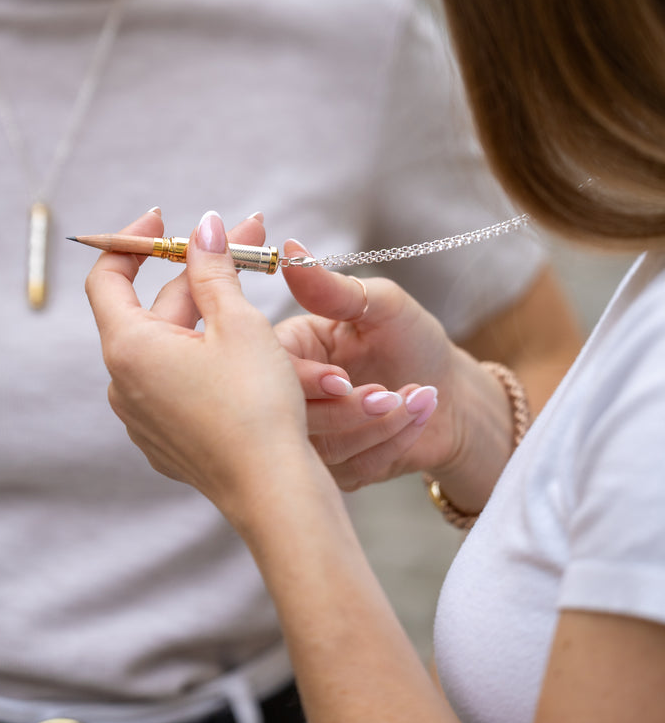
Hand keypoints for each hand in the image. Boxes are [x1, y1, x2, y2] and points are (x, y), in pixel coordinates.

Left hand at [87, 210, 354, 513]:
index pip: (107, 278)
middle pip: (152, 308)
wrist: (273, 492)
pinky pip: (178, 381)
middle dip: (198, 272)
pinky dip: (206, 353)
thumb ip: (213, 269)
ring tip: (255, 288)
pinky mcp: (167, 440)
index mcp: (128, 348)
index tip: (165, 220)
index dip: (133, 242)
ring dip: (208, 311)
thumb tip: (203, 228)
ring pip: (171, 345)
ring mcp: (143, 417)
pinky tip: (247, 344)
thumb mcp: (238, 323)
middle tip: (248, 241)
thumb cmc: (256, 405)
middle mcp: (123, 384)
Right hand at [275, 239, 463, 489]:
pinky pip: (351, 472)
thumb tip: (289, 250)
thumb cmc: (414, 341)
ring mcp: (312, 435)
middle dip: (350, 410)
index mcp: (291, 346)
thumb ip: (333, 287)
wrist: (452, 397)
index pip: (271, 369)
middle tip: (392, 393)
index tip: (342, 380)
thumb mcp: (381, 304)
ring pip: (325, 448)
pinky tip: (418, 416)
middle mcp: (293, 393)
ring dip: (380, 426)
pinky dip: (391, 445)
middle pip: (292, 417)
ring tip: (420, 396)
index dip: (303, 380)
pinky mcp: (334, 470)